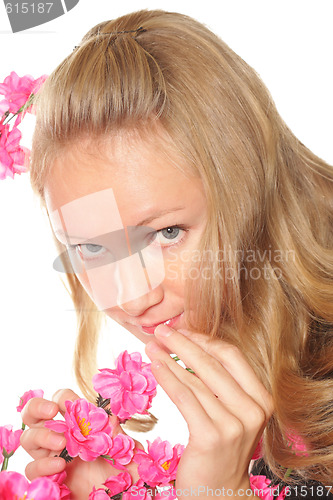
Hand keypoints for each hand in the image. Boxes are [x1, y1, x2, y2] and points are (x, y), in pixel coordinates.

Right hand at [20, 389, 140, 498]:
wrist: (118, 497)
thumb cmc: (124, 470)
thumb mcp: (126, 448)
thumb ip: (117, 431)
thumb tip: (109, 415)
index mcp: (78, 422)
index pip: (61, 400)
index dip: (63, 397)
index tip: (75, 403)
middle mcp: (60, 435)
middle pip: (33, 414)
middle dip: (37, 407)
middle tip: (52, 411)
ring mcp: (51, 456)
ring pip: (28, 438)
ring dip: (42, 436)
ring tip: (62, 443)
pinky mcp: (47, 478)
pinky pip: (32, 468)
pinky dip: (42, 465)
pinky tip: (60, 466)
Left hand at [145, 326, 272, 497]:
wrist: (218, 491)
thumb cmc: (220, 447)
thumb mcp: (230, 412)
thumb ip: (219, 382)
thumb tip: (190, 345)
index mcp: (261, 398)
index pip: (232, 356)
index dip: (204, 339)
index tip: (183, 329)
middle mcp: (253, 410)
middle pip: (213, 363)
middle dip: (183, 342)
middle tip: (162, 330)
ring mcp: (234, 424)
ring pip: (196, 379)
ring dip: (169, 358)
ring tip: (152, 346)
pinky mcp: (211, 436)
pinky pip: (185, 397)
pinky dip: (168, 378)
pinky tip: (155, 366)